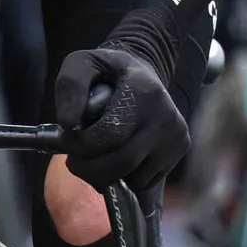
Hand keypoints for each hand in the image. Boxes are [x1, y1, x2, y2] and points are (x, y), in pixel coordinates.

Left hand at [54, 40, 192, 190]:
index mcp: (144, 92)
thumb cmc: (109, 71)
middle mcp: (166, 118)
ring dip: (106, 178)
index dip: (80, 146)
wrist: (144, 71)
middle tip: (74, 161)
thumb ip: (71, 86)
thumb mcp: (84, 63)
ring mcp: (177, 137)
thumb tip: (68, 124)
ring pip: (135, 179)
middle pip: (123, 163)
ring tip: (95, 158)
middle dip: (90, 169)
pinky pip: (146, 182)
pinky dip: (124, 180)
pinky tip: (115, 161)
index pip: (110, 135)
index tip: (66, 141)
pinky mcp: (180, 151)